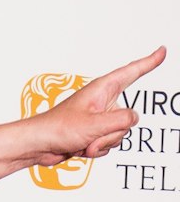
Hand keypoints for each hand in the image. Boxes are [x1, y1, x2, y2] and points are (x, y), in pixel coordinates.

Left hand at [29, 45, 165, 166]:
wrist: (39, 145)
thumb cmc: (58, 128)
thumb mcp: (95, 124)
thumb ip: (121, 121)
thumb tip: (133, 119)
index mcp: (103, 89)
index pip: (132, 72)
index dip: (149, 62)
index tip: (162, 51)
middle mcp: (104, 102)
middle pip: (128, 118)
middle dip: (112, 133)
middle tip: (91, 136)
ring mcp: (99, 118)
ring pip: (119, 134)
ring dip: (102, 144)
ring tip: (83, 142)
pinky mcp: (94, 133)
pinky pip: (108, 144)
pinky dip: (96, 150)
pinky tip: (81, 147)